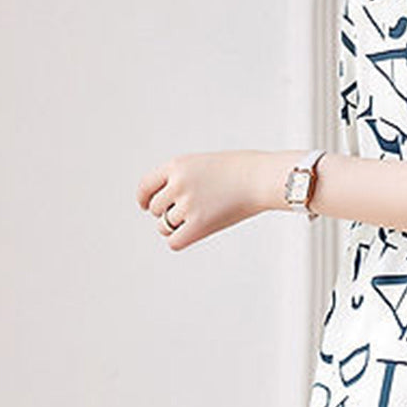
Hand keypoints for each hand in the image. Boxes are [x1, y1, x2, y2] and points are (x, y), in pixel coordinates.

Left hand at [136, 150, 266, 250]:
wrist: (262, 177)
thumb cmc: (241, 171)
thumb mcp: (206, 165)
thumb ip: (184, 179)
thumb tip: (169, 206)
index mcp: (176, 165)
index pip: (146, 186)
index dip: (144, 198)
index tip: (145, 206)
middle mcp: (177, 184)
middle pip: (155, 209)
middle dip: (168, 213)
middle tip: (191, 212)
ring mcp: (187, 204)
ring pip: (165, 226)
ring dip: (177, 226)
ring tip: (202, 218)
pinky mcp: (200, 224)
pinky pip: (175, 241)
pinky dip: (180, 239)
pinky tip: (193, 234)